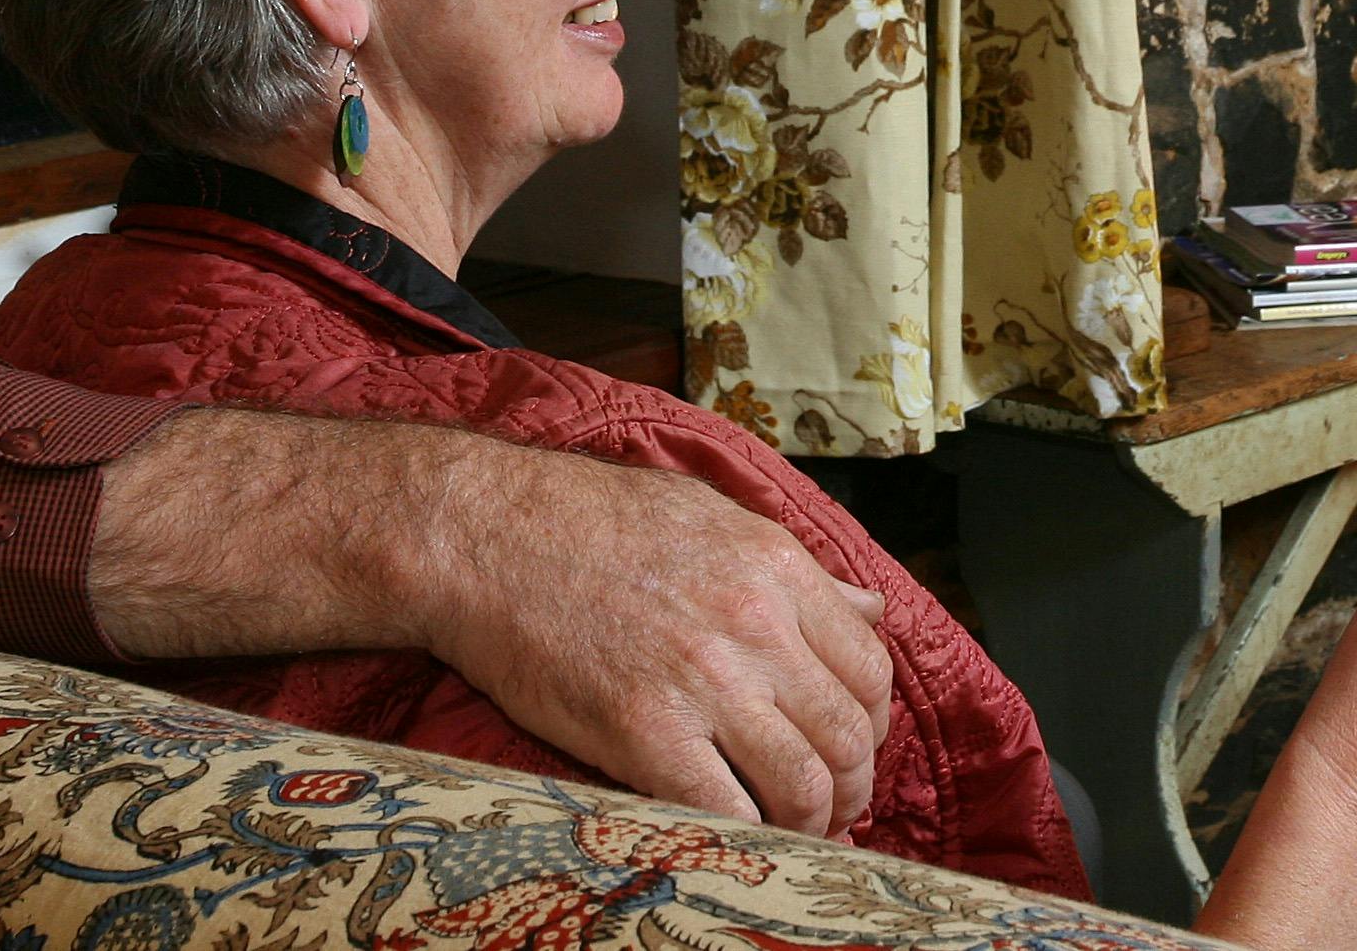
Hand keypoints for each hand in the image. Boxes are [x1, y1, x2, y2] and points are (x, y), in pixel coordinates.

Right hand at [90, 412, 893, 837]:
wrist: (483, 534)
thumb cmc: (585, 518)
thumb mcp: (711, 515)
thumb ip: (798, 569)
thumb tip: (866, 610)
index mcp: (775, 567)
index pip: (870, 666)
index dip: (873, 724)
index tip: (856, 748)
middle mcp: (753, 624)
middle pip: (848, 735)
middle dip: (854, 786)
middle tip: (836, 809)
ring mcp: (701, 682)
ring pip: (803, 784)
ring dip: (813, 824)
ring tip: (798, 835)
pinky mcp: (642, 733)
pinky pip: (728, 812)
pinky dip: (747, 841)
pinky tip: (738, 842)